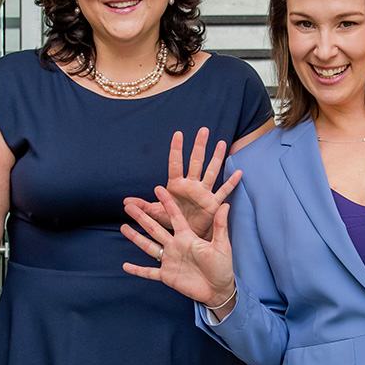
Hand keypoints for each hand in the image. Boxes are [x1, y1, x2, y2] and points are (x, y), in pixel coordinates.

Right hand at [121, 185, 236, 309]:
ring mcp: (169, 261)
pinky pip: (149, 272)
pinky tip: (125, 266)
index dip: (167, 203)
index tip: (158, 189)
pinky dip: (137, 270)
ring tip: (123, 227)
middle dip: (142, 217)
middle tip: (129, 206)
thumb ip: (220, 226)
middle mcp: (175, 246)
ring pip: (149, 247)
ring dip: (136, 238)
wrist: (218, 289)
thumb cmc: (222, 266)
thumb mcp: (221, 245)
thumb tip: (225, 205)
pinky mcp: (167, 276)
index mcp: (187, 236)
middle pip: (155, 228)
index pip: (174, 216)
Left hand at [124, 128, 241, 240]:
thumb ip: (143, 207)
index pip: (176, 163)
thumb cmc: (172, 221)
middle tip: (204, 130)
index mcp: (176, 185)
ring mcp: (203, 192)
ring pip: (211, 172)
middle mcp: (191, 185)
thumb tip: (125, 203)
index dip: (176, 149)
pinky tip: (239, 172)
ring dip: (216, 158)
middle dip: (199, 147)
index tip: (178, 134)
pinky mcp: (213, 204)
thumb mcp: (157, 213)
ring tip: (221, 143)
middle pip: (196, 162)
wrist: (187, 234)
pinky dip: (231, 183)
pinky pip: (223, 192)